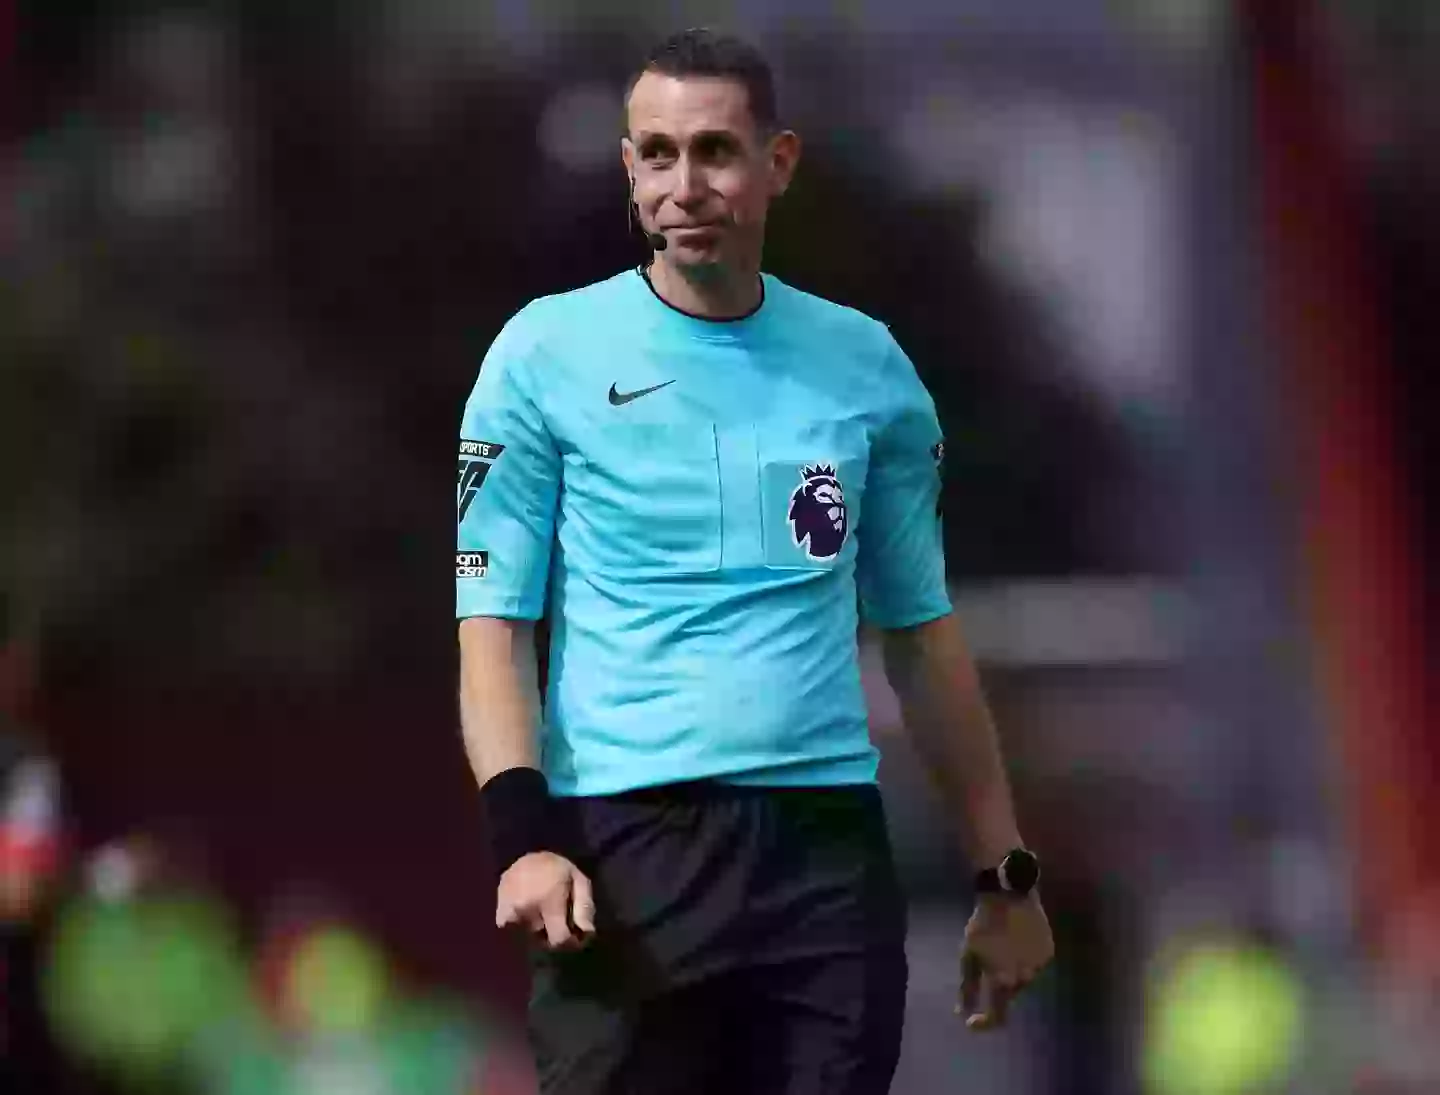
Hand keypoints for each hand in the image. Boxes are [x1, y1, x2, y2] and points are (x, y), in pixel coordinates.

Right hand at [495, 851, 596, 950]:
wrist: (527, 848)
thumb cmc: (557, 867)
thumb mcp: (578, 880)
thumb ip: (584, 907)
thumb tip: (587, 934)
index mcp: (548, 900)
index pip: (558, 939)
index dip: (569, 943)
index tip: (576, 938)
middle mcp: (525, 908)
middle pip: (542, 940)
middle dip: (553, 933)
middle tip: (558, 919)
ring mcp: (508, 910)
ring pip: (527, 936)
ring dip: (537, 929)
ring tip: (542, 911)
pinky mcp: (498, 909)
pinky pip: (513, 930)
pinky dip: (521, 925)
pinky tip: (528, 910)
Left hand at [957, 892, 1053, 1030]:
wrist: (1010, 895)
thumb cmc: (982, 925)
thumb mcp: (968, 956)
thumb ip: (967, 988)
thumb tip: (962, 1013)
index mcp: (1003, 981)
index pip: (997, 1016)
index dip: (984, 1023)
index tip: (971, 1022)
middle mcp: (1025, 979)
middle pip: (1008, 994)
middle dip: (996, 985)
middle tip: (986, 961)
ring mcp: (1039, 966)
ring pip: (1023, 979)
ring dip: (1011, 971)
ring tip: (1002, 945)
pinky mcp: (1048, 953)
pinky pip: (1034, 964)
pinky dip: (1024, 959)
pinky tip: (1016, 940)